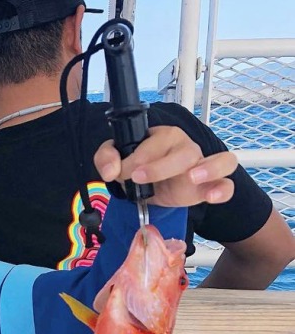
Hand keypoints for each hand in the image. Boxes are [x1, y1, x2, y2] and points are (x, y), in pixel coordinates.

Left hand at [94, 125, 236, 207]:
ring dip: (209, 168)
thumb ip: (107, 158)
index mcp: (164, 137)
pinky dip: (222, 190)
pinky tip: (210, 196)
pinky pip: (228, 185)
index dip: (137, 157)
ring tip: (191, 177)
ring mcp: (204, 166)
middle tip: (139, 178)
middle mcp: (187, 148)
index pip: (156, 142)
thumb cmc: (139, 168)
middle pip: (184, 152)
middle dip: (160, 166)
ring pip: (221, 160)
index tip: (121, 172)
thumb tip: (109, 171)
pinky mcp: (211, 186)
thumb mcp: (117, 160)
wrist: (151, 189)